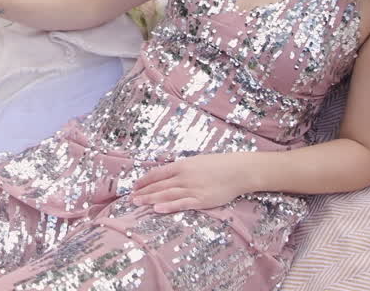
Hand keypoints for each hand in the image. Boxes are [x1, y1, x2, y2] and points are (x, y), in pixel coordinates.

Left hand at [130, 154, 252, 212]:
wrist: (239, 171)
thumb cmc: (219, 165)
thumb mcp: (197, 161)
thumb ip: (182, 168)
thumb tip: (168, 174)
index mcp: (182, 165)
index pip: (158, 173)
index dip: (145, 180)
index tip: (135, 186)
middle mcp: (184, 176)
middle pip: (159, 185)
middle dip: (144, 191)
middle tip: (130, 197)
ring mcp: (192, 188)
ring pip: (166, 194)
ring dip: (150, 199)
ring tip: (138, 203)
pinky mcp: (201, 200)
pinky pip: (181, 204)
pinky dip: (168, 206)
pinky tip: (157, 209)